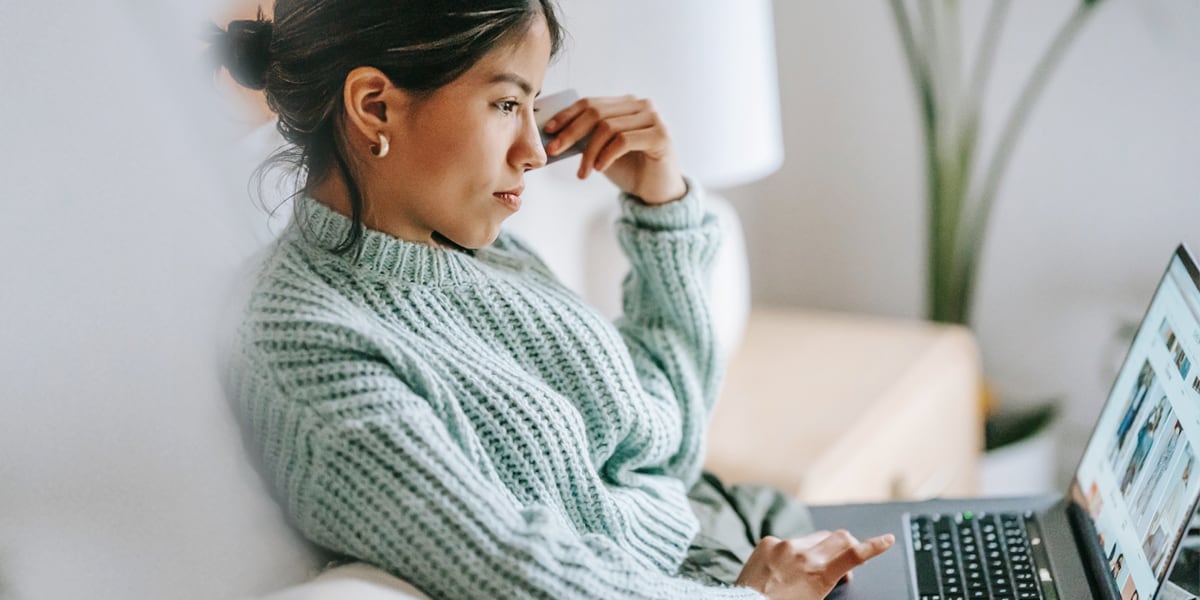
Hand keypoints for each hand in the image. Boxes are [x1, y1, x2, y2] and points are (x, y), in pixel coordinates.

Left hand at [542, 95, 686, 204]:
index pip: (590, 103)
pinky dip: (606, 155)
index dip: (566, 115)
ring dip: (589, 152)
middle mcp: (641, 106)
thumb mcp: (602, 151)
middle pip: (596, 112)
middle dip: (570, 132)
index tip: (548, 130)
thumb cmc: (630, 169)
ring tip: (583, 172)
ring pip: (608, 127)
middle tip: (554, 151)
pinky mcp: (660, 136)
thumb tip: (553, 134)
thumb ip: (585, 138)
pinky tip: (600, 169)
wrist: (657, 191)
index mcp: (625, 104)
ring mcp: (653, 119)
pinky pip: (623, 140)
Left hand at [734, 529, 895, 599]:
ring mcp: (784, 545)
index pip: (855, 555)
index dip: (875, 546)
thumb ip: (832, 580)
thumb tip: (844, 574)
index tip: (888, 540)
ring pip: (813, 538)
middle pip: (839, 537)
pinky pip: (787, 541)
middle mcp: (804, 554)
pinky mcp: (767, 542)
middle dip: (849, 544)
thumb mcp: (816, 599)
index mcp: (820, 573)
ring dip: (818, 549)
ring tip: (807, 569)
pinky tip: (783, 567)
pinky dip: (792, 551)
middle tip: (848, 555)